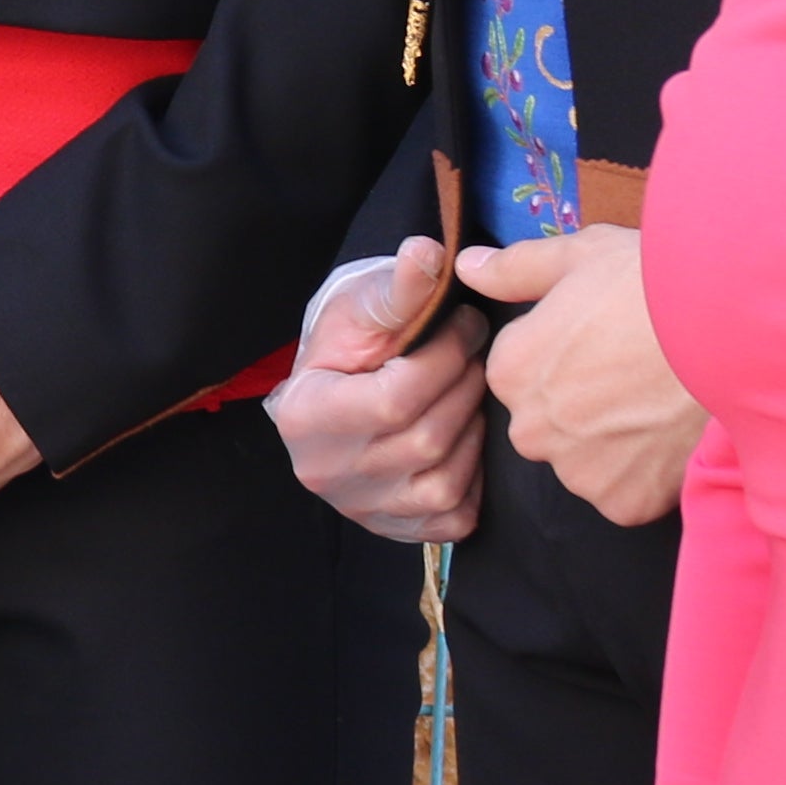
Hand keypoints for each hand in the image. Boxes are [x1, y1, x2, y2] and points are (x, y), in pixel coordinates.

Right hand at [267, 239, 484, 542]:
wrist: (331, 389)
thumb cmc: (345, 346)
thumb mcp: (360, 307)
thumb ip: (397, 288)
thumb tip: (428, 255)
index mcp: (307, 415)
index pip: (395, 398)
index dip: (445, 358)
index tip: (464, 324)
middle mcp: (328, 473)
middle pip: (425, 439)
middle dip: (466, 387)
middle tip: (478, 352)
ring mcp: (362, 508)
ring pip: (445, 480)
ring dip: (474, 430)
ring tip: (470, 392)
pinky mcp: (395, 529)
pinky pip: (455, 516)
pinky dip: (474, 479)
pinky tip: (464, 441)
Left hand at [473, 220, 700, 524]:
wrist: (734, 332)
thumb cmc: (655, 284)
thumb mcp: (580, 255)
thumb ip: (515, 269)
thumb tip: (468, 267)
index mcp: (511, 370)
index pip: (521, 374)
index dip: (564, 355)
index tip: (604, 340)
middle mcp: (532, 430)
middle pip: (548, 423)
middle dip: (581, 406)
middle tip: (634, 374)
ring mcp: (578, 472)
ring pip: (585, 463)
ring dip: (613, 444)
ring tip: (658, 403)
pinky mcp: (625, 503)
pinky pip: (626, 494)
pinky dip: (647, 474)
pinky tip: (672, 436)